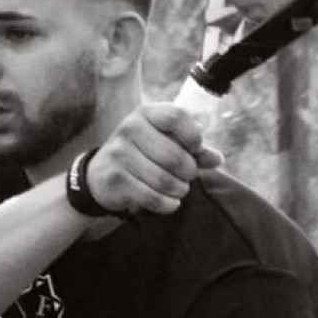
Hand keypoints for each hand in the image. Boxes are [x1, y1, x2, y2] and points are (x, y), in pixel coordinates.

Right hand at [86, 103, 222, 216]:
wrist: (100, 176)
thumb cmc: (142, 156)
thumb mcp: (165, 143)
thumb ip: (193, 149)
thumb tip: (217, 158)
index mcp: (146, 113)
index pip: (177, 116)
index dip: (193, 136)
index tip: (195, 149)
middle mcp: (130, 128)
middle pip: (176, 156)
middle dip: (189, 173)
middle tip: (186, 177)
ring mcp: (120, 153)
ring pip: (166, 180)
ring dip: (179, 190)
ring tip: (178, 189)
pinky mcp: (116, 178)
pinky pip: (153, 197)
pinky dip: (168, 204)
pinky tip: (170, 202)